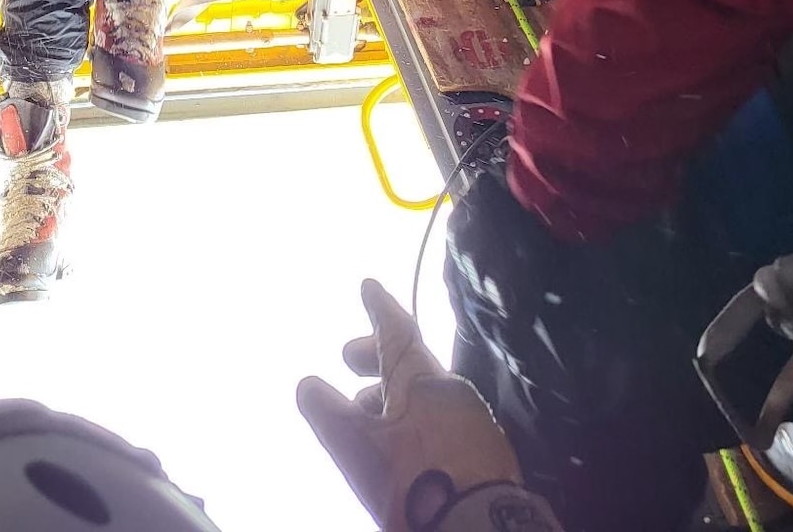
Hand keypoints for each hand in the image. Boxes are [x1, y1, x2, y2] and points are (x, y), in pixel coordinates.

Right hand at [298, 278, 520, 531]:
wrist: (480, 529)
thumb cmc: (414, 481)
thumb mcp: (357, 448)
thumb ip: (327, 412)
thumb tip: (306, 383)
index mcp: (422, 379)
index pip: (396, 329)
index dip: (379, 307)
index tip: (368, 285)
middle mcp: (452, 390)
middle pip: (410, 362)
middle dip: (376, 359)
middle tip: (349, 359)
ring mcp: (474, 422)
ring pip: (425, 395)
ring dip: (393, 398)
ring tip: (369, 417)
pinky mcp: (487, 454)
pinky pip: (444, 422)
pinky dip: (418, 423)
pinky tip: (406, 447)